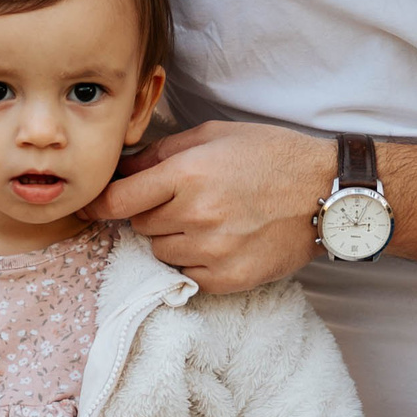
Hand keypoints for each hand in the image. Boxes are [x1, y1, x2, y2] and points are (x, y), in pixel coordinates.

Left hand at [83, 121, 334, 293]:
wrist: (326, 193)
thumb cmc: (271, 156)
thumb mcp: (213, 137)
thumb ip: (161, 154)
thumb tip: (122, 170)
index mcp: (187, 176)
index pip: (118, 200)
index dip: (99, 204)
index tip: (90, 207)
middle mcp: (196, 216)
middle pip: (140, 225)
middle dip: (152, 213)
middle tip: (185, 200)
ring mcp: (213, 251)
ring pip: (161, 251)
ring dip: (173, 238)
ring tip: (209, 219)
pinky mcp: (228, 279)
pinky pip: (187, 274)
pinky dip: (195, 260)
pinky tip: (222, 240)